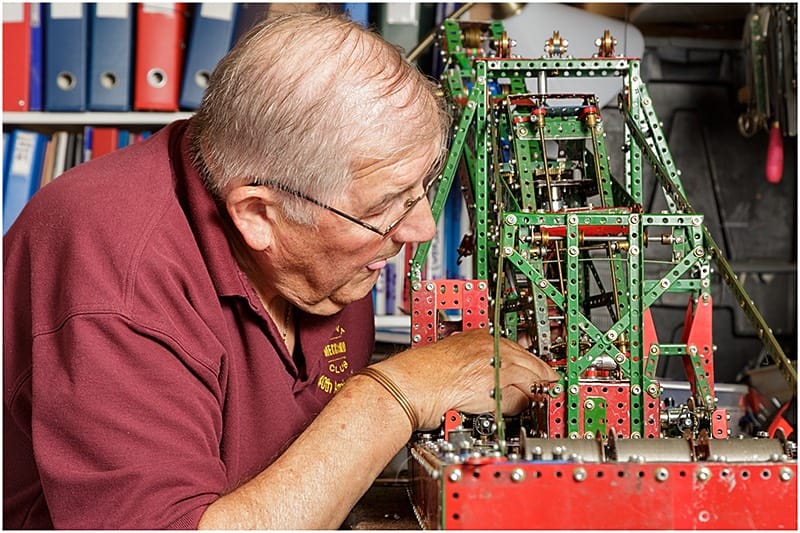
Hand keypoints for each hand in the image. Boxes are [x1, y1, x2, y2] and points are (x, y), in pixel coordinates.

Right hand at [374, 329, 559, 429]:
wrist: (405, 386)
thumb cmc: (419, 377)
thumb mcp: (452, 359)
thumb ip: (477, 364)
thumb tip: (494, 379)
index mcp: (480, 337)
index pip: (522, 350)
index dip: (534, 368)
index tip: (541, 379)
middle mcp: (490, 345)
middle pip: (535, 363)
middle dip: (542, 382)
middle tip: (545, 396)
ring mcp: (493, 362)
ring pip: (532, 380)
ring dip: (533, 396)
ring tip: (527, 408)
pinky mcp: (493, 384)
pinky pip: (520, 398)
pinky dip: (519, 408)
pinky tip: (507, 414)